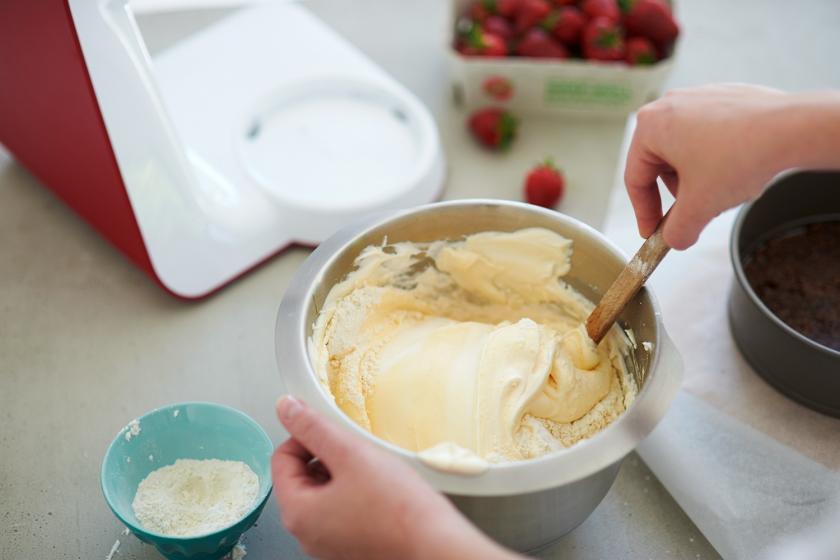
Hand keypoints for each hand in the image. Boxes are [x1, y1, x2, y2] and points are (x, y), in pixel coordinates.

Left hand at [272, 396, 518, 559]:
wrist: (436, 547)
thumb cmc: (398, 509)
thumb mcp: (351, 453)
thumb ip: (314, 428)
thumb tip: (287, 408)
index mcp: (298, 513)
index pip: (281, 458)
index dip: (306, 436)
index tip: (333, 432)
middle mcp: (308, 535)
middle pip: (302, 477)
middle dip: (327, 457)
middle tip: (357, 452)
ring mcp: (330, 544)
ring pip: (325, 493)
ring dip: (344, 474)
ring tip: (374, 472)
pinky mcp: (352, 547)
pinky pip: (343, 511)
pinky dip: (357, 494)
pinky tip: (382, 490)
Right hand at [624, 84, 839, 248]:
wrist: (792, 130)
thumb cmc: (739, 157)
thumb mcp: (699, 207)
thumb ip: (677, 230)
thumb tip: (674, 238)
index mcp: (650, 126)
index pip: (636, 180)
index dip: (644, 212)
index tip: (652, 231)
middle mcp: (669, 105)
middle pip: (660, 164)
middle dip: (676, 193)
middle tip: (693, 212)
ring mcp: (699, 98)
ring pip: (685, 150)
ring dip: (697, 176)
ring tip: (721, 189)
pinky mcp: (725, 97)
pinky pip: (709, 135)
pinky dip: (716, 157)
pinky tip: (736, 169)